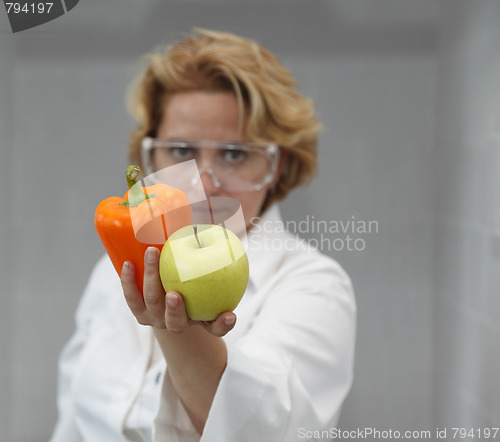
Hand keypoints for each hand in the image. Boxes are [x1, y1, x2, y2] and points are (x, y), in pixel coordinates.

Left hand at [121, 247, 236, 336]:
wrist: (169, 303)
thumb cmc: (195, 285)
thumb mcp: (206, 279)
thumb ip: (215, 264)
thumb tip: (223, 234)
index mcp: (199, 321)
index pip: (215, 327)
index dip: (223, 323)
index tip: (230, 315)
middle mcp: (176, 324)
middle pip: (175, 321)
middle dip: (174, 309)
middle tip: (174, 294)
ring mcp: (155, 319)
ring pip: (151, 304)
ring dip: (151, 279)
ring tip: (151, 253)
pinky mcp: (139, 311)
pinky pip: (131, 297)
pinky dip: (128, 281)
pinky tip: (128, 263)